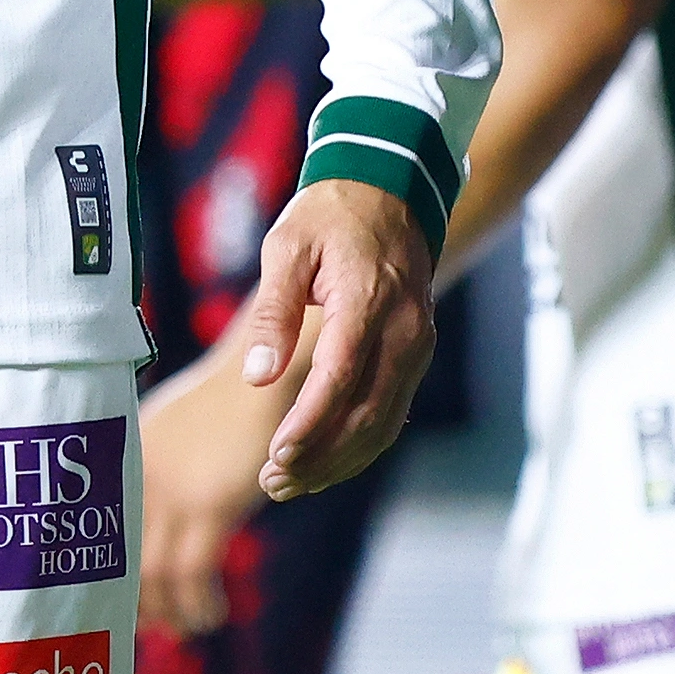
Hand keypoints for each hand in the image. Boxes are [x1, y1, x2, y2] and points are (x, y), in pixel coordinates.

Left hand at [135, 347, 275, 638]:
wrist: (273, 372)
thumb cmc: (232, 399)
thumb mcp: (179, 427)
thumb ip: (161, 463)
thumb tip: (156, 504)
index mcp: (126, 455)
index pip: (104, 528)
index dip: (112, 572)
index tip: (125, 600)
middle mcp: (139, 474)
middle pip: (122, 558)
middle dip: (138, 602)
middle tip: (160, 625)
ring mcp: (172, 491)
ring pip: (154, 574)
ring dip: (171, 610)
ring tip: (192, 625)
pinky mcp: (210, 505)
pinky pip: (193, 574)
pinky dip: (199, 602)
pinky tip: (213, 614)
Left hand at [236, 180, 435, 499]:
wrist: (388, 190)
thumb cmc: (328, 216)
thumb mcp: (286, 247)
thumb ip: (273, 312)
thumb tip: (257, 376)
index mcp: (369, 300)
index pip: (340, 378)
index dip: (310, 424)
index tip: (277, 455)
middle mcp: (404, 330)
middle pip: (367, 413)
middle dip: (320, 456)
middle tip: (273, 482)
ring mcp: (416, 345)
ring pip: (384, 422)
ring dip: (339, 460)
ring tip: (289, 483)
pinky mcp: (416, 354)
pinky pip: (392, 412)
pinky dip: (359, 444)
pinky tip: (323, 462)